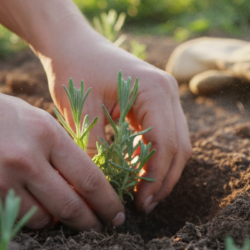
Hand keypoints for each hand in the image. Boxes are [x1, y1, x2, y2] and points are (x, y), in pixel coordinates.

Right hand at [0, 73, 124, 231]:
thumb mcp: (31, 119)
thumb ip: (58, 150)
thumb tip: (85, 188)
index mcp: (46, 133)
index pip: (89, 179)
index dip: (106, 202)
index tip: (115, 214)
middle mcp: (27, 158)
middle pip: (71, 207)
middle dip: (88, 223)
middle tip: (96, 229)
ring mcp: (1, 180)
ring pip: (42, 220)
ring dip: (50, 221)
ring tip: (48, 210)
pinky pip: (10, 220)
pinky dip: (18, 217)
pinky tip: (13, 201)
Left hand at [40, 27, 191, 214]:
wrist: (70, 42)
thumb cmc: (73, 71)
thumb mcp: (81, 112)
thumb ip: (95, 150)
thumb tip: (101, 190)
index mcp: (154, 90)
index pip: (165, 143)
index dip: (155, 177)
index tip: (140, 204)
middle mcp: (168, 91)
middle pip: (179, 147)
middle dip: (164, 180)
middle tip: (143, 207)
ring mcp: (166, 95)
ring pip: (177, 143)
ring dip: (162, 171)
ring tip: (141, 197)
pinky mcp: (157, 101)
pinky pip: (165, 135)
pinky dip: (155, 157)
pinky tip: (136, 175)